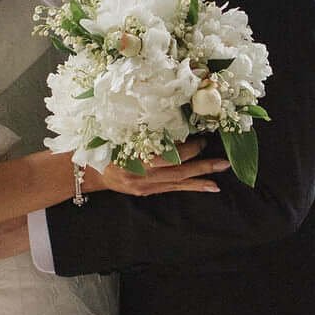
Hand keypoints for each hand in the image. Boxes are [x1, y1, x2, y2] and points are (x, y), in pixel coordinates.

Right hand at [87, 147, 228, 199]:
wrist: (92, 173)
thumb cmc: (107, 149)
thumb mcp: (122, 138)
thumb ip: (144, 134)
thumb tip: (172, 122)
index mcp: (135, 161)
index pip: (167, 157)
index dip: (186, 149)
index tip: (201, 139)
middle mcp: (143, 177)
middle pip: (178, 171)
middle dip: (201, 165)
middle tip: (222, 161)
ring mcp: (146, 187)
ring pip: (179, 182)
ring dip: (202, 178)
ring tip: (221, 174)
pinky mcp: (148, 192)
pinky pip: (174, 189)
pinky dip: (193, 186)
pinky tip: (209, 186)